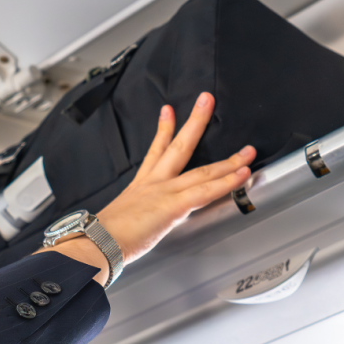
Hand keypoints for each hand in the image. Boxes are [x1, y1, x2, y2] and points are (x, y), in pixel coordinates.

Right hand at [47, 92, 254, 283]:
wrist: (95, 243)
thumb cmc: (100, 238)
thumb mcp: (115, 222)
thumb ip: (129, 219)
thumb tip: (126, 229)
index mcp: (139, 186)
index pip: (154, 152)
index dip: (163, 129)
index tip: (168, 110)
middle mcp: (153, 184)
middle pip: (179, 146)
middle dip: (195, 121)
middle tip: (207, 99)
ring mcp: (165, 192)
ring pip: (202, 171)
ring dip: (228, 159)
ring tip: (247, 149)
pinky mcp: (173, 206)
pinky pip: (206, 191)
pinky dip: (227, 181)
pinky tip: (242, 173)